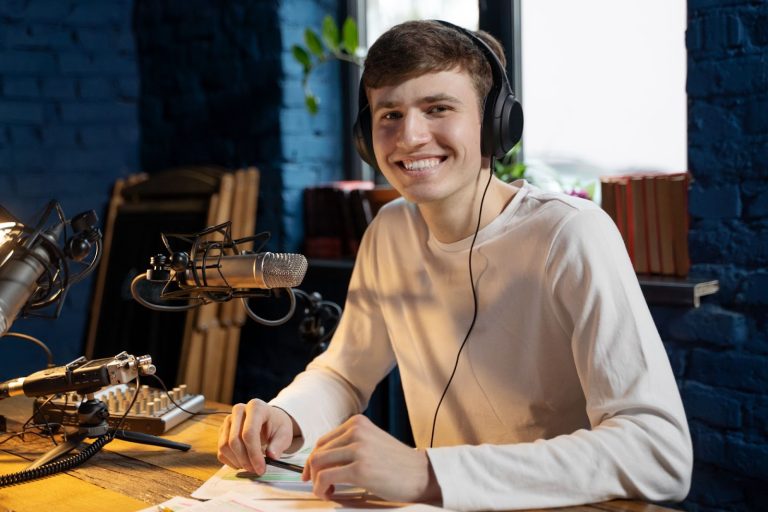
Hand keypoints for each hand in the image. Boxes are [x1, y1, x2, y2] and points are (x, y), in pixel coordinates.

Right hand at [217, 399, 298, 473]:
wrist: (269, 421)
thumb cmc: (276, 426)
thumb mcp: (284, 433)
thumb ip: (279, 444)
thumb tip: (272, 456)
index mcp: (256, 407)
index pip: (249, 433)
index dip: (254, 454)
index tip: (261, 468)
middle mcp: (239, 410)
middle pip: (234, 440)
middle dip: (245, 460)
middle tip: (257, 471)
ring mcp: (228, 420)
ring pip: (224, 446)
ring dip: (237, 462)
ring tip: (251, 466)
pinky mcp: (222, 431)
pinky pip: (221, 450)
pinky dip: (231, 461)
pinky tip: (244, 462)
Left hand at [302, 414, 440, 502]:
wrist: (422, 474)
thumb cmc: (398, 463)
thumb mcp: (372, 442)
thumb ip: (351, 444)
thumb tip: (324, 460)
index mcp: (358, 423)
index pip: (323, 440)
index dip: (313, 458)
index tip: (312, 472)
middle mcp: (356, 431)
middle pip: (318, 452)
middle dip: (312, 471)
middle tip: (317, 486)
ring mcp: (358, 449)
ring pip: (318, 464)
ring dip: (316, 482)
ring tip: (326, 491)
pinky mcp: (359, 469)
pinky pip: (326, 478)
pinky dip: (321, 488)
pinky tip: (330, 494)